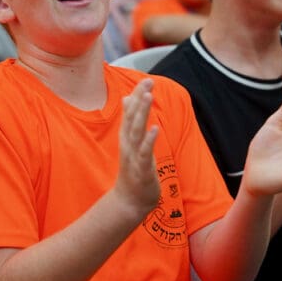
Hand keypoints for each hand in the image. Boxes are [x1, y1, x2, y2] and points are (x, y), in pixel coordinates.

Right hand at [113, 79, 159, 217]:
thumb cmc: (133, 170)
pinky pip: (144, 153)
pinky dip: (149, 140)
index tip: (145, 80)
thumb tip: (127, 97)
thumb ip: (129, 120)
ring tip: (148, 97)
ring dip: (141, 114)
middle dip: (139, 99)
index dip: (137, 96)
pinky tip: (155, 128)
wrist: (129, 200)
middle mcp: (127, 144)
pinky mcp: (141, 169)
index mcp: (126, 137)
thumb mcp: (131, 142)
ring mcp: (133, 156)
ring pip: (136, 132)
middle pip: (132, 118)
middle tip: (147, 82)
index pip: (130, 113)